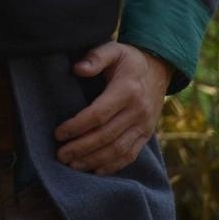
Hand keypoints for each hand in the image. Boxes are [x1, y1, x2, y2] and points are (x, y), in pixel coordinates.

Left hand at [54, 41, 170, 174]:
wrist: (159, 69)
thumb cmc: (128, 59)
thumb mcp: (113, 49)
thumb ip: (95, 57)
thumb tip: (77, 68)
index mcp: (127, 90)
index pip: (99, 114)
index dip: (77, 126)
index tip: (58, 133)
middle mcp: (138, 111)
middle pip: (107, 136)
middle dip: (81, 148)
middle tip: (60, 155)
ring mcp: (145, 125)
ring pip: (118, 149)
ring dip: (94, 160)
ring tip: (72, 165)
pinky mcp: (146, 134)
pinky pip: (131, 154)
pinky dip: (113, 165)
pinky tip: (95, 170)